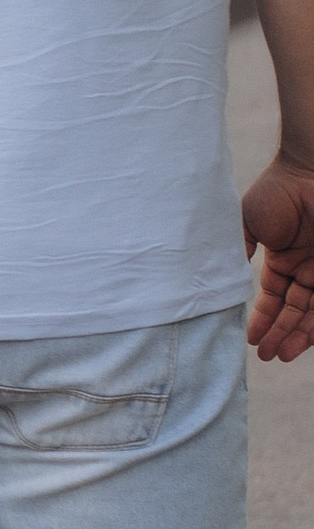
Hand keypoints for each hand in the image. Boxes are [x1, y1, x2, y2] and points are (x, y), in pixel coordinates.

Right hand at [242, 158, 313, 362]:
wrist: (309, 172)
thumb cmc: (277, 192)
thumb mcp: (247, 224)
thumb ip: (239, 252)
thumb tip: (224, 282)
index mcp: (282, 259)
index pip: (273, 298)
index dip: (264, 320)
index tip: (252, 341)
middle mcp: (304, 268)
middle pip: (294, 310)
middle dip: (281, 334)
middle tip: (268, 357)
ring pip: (311, 311)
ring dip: (298, 334)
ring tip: (282, 354)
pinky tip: (303, 338)